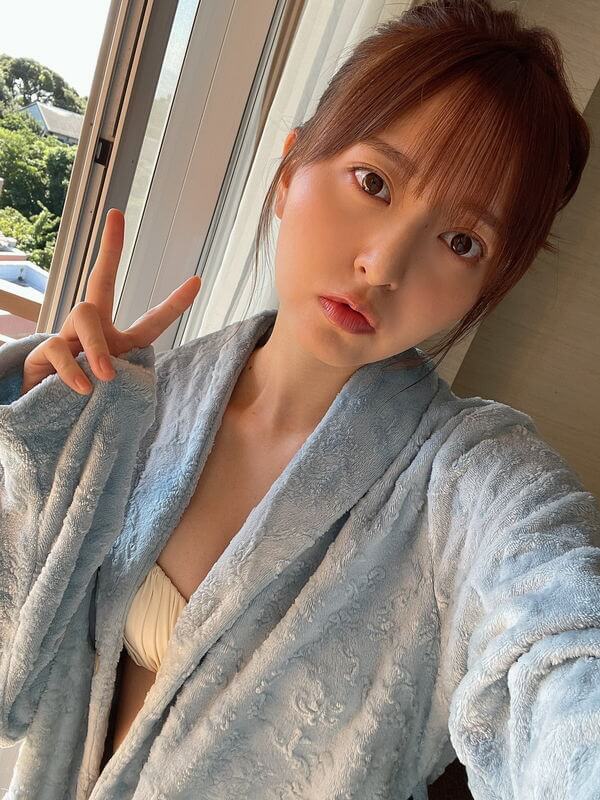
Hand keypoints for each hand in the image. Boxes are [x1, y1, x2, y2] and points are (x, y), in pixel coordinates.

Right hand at [20, 208, 200, 396]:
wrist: (49, 429)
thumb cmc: (89, 410)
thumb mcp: (118, 397)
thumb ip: (126, 382)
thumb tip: (113, 374)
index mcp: (119, 344)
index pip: (151, 321)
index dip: (174, 303)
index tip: (198, 280)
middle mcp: (92, 332)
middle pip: (101, 282)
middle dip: (110, 248)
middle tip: (116, 216)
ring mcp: (66, 338)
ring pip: (84, 314)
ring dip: (96, 346)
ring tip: (105, 376)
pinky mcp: (41, 353)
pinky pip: (59, 347)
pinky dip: (74, 369)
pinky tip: (83, 388)